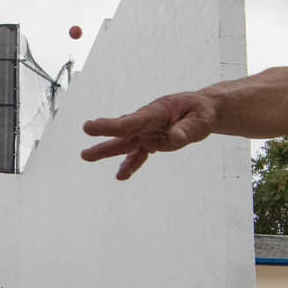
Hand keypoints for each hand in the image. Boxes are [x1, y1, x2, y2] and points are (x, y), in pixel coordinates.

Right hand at [80, 91, 217, 179]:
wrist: (202, 111)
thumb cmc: (201, 112)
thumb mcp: (200, 120)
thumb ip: (187, 130)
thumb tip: (174, 138)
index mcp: (158, 111)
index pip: (136, 119)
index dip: (118, 124)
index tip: (100, 125)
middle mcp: (148, 122)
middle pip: (124, 129)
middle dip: (105, 130)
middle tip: (86, 128)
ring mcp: (147, 133)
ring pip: (124, 143)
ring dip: (106, 150)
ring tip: (85, 155)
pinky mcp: (150, 142)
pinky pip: (137, 155)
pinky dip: (129, 166)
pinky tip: (120, 176)